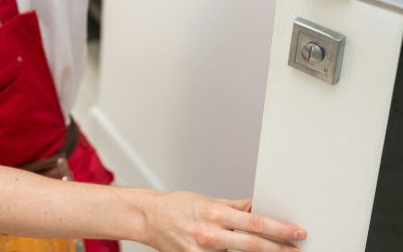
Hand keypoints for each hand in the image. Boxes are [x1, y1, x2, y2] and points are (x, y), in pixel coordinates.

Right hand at [144, 191, 305, 251]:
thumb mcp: (207, 201)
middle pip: (253, 244)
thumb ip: (235, 207)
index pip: (255, 222)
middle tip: (298, 248)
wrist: (149, 218)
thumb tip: (258, 207)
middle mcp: (209, 234)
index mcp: (213, 213)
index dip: (279, 228)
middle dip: (280, 248)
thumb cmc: (177, 207)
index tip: (297, 231)